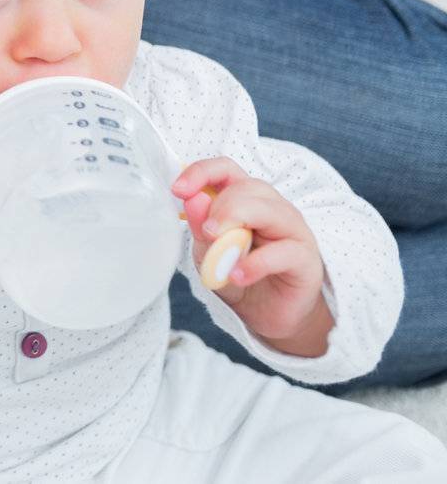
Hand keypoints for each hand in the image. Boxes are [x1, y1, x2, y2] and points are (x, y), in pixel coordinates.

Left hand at [172, 158, 330, 352]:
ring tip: (220, 253)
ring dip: (238, 228)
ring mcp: (293, 229)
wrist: (267, 314)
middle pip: (247, 188)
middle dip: (221, 208)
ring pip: (268, 210)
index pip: (226, 169)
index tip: (178, 190)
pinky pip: (283, 252)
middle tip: (206, 234)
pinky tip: (237, 276)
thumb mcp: (208, 252)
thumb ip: (201, 227)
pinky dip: (255, 264)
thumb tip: (193, 200)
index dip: (201, 172)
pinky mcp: (306, 258)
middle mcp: (271, 206)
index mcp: (244, 198)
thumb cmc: (237, 275)